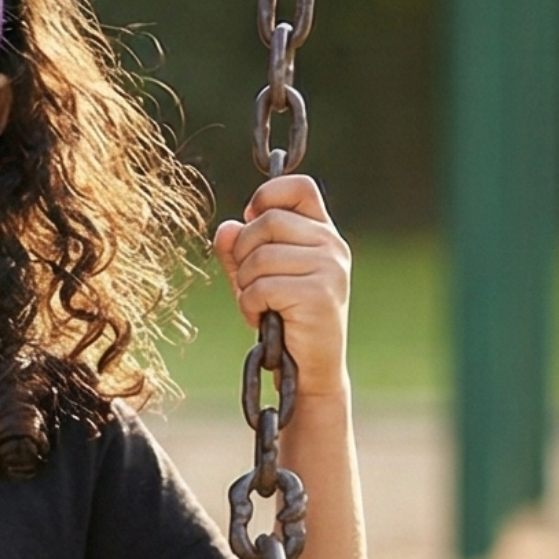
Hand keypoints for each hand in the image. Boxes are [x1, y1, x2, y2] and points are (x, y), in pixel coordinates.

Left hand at [211, 175, 350, 401]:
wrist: (310, 371)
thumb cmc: (284, 322)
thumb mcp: (257, 279)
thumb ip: (240, 251)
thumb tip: (226, 228)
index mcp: (322, 233)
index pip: (298, 187)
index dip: (267, 196)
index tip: (252, 222)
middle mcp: (331, 244)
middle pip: (267, 222)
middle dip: (242, 254)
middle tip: (250, 285)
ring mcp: (329, 267)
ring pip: (260, 256)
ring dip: (245, 286)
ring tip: (258, 306)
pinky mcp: (319, 294)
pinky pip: (262, 286)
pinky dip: (250, 306)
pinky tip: (263, 319)